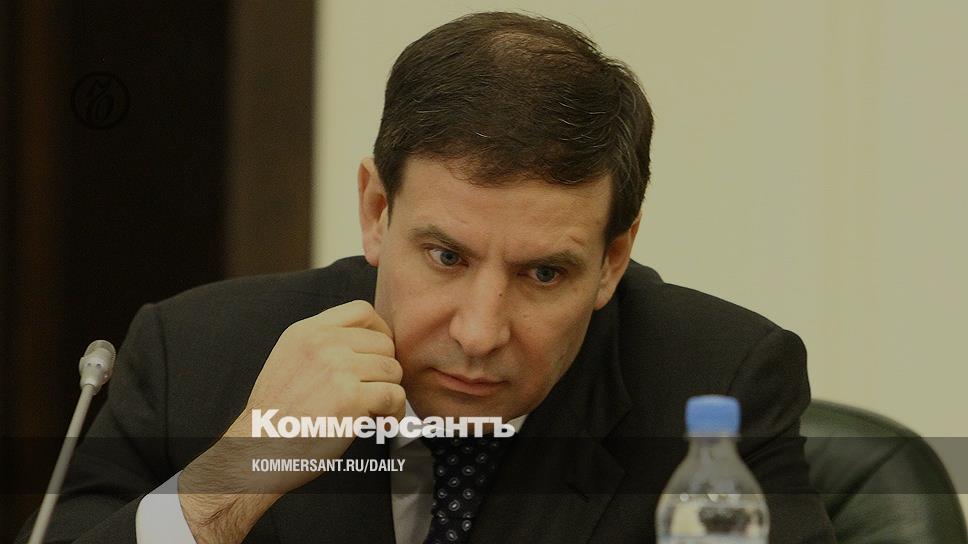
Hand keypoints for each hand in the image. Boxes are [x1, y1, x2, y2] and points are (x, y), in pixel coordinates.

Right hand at [178, 300, 404, 543]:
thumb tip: (370, 343)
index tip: (380, 355)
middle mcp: (322, 343)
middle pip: (384, 343)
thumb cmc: (276, 416)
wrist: (257, 451)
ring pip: (393, 370)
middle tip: (374, 394)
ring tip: (375, 412)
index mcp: (307, 332)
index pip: (362, 311)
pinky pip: (395, 396)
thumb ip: (323, 345)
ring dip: (390, 394)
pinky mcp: (350, 397)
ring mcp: (337, 368)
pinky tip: (379, 424)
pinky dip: (394, 414)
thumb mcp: (289, 360)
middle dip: (385, 371)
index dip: (380, 332)